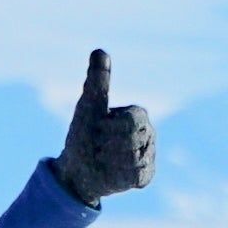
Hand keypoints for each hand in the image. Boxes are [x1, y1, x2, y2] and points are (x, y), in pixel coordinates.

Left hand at [51, 49, 153, 202]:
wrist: (77, 168)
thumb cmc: (84, 133)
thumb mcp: (88, 107)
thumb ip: (97, 81)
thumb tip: (100, 50)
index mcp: (138, 114)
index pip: (130, 123)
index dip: (107, 129)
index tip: (97, 128)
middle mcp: (149, 134)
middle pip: (132, 143)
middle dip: (107, 146)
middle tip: (98, 146)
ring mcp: (149, 155)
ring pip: (132, 162)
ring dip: (109, 162)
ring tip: (103, 159)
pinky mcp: (146, 176)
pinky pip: (134, 177)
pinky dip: (116, 176)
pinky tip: (111, 172)